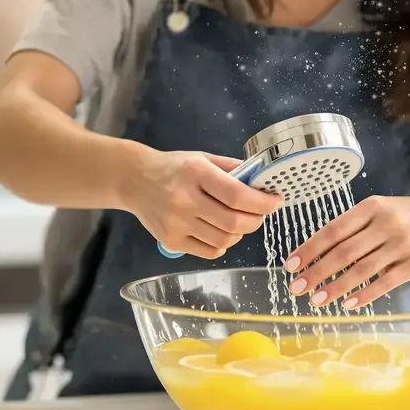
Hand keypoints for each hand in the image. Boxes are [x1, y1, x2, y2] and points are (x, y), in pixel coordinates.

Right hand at [125, 151, 282, 258]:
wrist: (134, 180)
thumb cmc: (173, 168)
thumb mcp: (203, 158)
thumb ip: (233, 169)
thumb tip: (264, 181)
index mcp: (196, 173)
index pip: (238, 195)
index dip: (262, 202)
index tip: (275, 201)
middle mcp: (185, 200)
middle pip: (234, 222)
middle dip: (256, 220)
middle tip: (261, 213)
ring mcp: (176, 223)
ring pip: (225, 241)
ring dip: (241, 233)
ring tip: (239, 221)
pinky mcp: (171, 241)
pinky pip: (211, 252)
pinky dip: (224, 244)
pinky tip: (221, 231)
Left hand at [284, 196, 409, 309]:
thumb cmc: (408, 217)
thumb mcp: (381, 210)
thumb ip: (353, 227)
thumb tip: (316, 252)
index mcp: (372, 207)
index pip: (333, 230)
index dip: (309, 249)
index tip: (291, 265)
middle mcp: (387, 223)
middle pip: (343, 251)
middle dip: (316, 272)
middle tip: (296, 288)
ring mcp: (402, 244)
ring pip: (362, 269)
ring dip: (336, 287)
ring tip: (317, 300)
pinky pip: (384, 282)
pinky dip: (364, 294)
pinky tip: (348, 304)